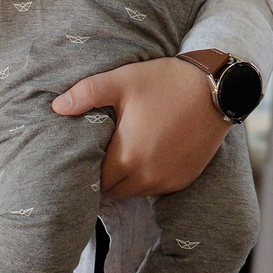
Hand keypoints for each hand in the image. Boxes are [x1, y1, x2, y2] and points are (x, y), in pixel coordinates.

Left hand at [52, 55, 228, 197]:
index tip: (90, 153)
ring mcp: (167, 180)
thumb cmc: (166, 82)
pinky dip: (150, 177)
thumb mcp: (123, 80)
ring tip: (128, 153)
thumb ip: (86, 93)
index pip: (96, 179)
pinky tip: (150, 154)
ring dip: (128, 178)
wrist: (216, 88)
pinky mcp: (184, 179)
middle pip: (114, 190)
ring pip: (135, 191)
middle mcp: (147, 176)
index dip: (90, 168)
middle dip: (107, 176)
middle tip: (106, 153)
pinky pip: (157, 188)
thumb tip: (56, 106)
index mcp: (127, 156)